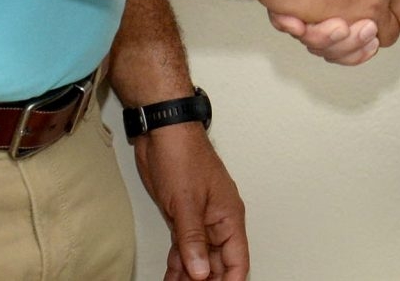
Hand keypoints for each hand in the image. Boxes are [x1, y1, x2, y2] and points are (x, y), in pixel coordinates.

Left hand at [132, 121, 248, 280]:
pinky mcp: (183, 218)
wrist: (163, 134)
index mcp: (229, 217)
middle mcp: (218, 221)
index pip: (237, 260)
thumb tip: (200, 272)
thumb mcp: (187, 202)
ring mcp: (201, 220)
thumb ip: (193, 240)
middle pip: (218, 264)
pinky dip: (178, 265)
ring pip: (199, 259)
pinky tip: (171, 278)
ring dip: (189, 276)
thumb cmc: (182, 156)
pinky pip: (184, 249)